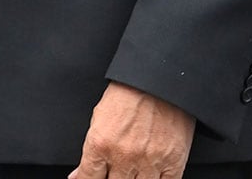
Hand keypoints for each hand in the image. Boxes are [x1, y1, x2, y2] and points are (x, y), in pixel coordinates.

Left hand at [69, 82, 194, 178]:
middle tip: (115, 170)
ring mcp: (149, 161)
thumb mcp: (98, 119)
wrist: (158, 82)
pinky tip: (149, 176)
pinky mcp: (173, 162)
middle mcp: (123, 156)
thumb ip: (89, 152)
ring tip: (130, 173)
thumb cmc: (127, 95)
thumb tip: (78, 175)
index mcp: (101, 144)